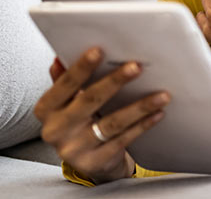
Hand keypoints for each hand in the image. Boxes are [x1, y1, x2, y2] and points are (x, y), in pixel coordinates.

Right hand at [34, 48, 170, 183]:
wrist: (88, 161)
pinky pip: (123, 140)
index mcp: (47, 109)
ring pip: (112, 123)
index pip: (64, 85)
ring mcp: (75, 149)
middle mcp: (56, 130)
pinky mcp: (95, 162)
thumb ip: (64, 81)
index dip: (81, 68)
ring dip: (139, 107)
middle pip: (89, 101)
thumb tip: (61, 57)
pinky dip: (142, 125)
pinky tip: (158, 113)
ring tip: (162, 94)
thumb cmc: (79, 122)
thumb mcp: (66, 103)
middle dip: (114, 82)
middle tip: (137, 66)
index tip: (99, 50)